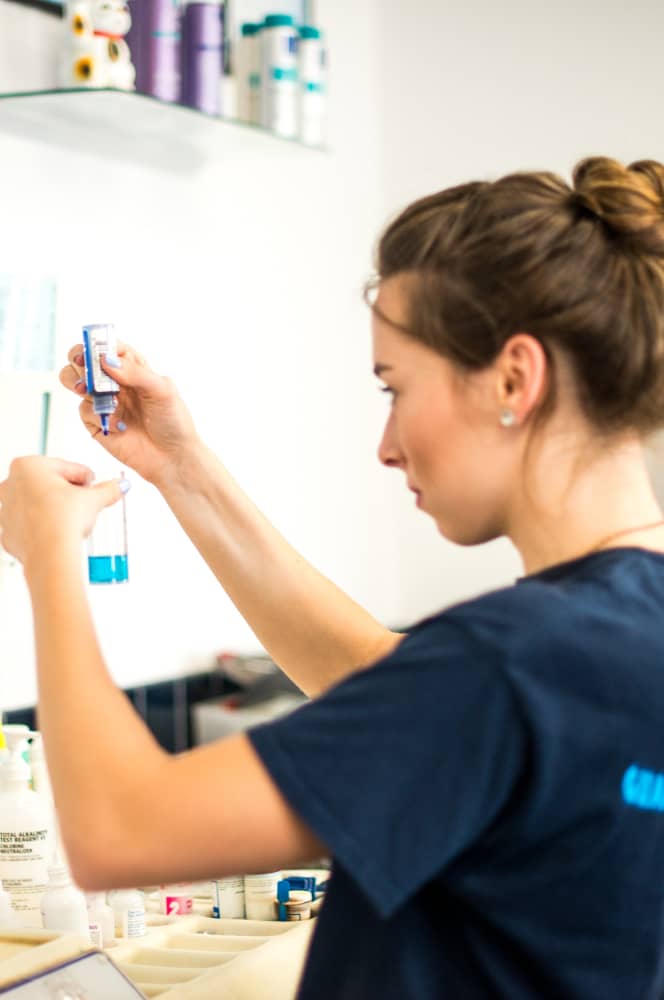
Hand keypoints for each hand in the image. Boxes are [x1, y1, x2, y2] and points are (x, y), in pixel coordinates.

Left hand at [0, 456, 124, 568]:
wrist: (50, 554)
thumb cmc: (62, 520)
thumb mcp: (93, 499)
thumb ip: (108, 489)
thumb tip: (120, 486)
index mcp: (27, 466)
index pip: (66, 467)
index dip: (84, 478)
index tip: (92, 485)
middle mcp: (11, 485)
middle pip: (49, 484)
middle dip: (68, 493)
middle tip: (85, 503)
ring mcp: (7, 510)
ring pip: (38, 505)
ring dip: (56, 509)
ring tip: (74, 520)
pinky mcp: (9, 533)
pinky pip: (32, 526)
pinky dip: (45, 528)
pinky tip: (60, 532)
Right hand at [60, 342, 198, 486]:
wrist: (172, 458)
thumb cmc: (174, 421)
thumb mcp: (162, 390)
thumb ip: (135, 372)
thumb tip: (106, 360)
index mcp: (132, 368)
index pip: (107, 347)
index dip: (95, 345)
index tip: (92, 352)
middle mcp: (115, 382)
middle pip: (83, 361)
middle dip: (79, 362)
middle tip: (86, 371)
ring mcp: (104, 402)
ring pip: (76, 383)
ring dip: (82, 385)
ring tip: (95, 394)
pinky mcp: (97, 423)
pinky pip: (84, 411)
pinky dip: (98, 415)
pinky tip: (117, 425)